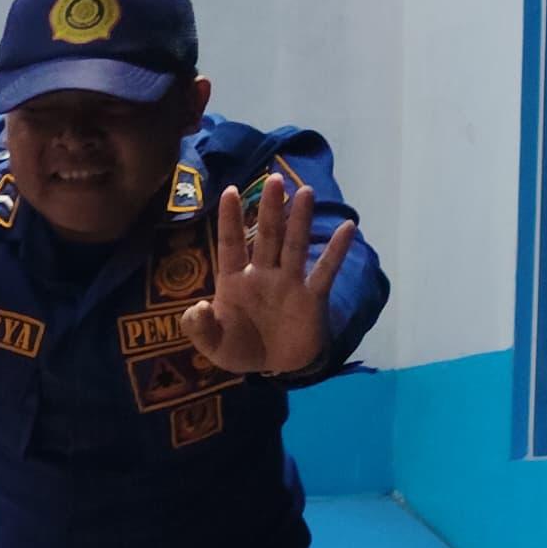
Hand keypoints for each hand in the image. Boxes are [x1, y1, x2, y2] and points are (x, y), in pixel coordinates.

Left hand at [181, 172, 359, 381]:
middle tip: (273, 178)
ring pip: (294, 245)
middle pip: (267, 235)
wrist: (274, 369)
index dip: (230, 219)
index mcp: (234, 281)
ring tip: (305, 191)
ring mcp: (289, 283)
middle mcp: (263, 274)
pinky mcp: (312, 297)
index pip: (230, 244)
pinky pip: (325, 270)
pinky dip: (336, 250)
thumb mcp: (212, 345)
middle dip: (269, 209)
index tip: (229, 190)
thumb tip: (198, 306)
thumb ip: (199, 327)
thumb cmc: (240, 349)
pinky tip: (348, 227)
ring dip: (300, 220)